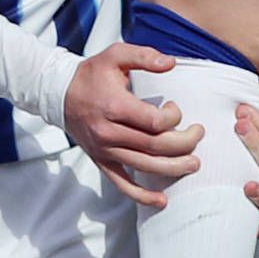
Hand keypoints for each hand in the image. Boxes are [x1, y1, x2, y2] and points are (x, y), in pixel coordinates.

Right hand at [65, 40, 202, 206]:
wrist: (60, 94)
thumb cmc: (92, 74)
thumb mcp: (115, 55)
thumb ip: (144, 56)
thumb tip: (171, 63)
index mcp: (114, 106)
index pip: (154, 122)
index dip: (173, 117)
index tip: (174, 108)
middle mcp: (109, 132)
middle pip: (155, 146)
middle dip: (184, 143)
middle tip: (198, 135)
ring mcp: (105, 150)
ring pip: (145, 166)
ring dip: (173, 169)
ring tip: (194, 164)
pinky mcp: (102, 161)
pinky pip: (123, 185)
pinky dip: (142, 196)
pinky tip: (162, 201)